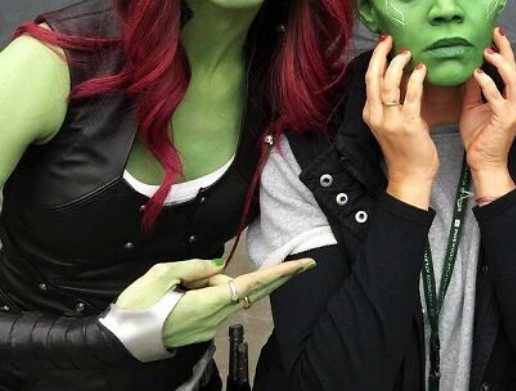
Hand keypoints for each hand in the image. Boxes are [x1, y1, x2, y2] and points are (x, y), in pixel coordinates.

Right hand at [114, 256, 313, 348]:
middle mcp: (214, 317)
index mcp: (206, 302)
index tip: (302, 265)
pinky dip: (207, 294)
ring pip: (226, 295)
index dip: (279, 273)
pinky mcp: (202, 330)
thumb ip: (192, 266)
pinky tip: (181, 296)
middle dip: (274, 278)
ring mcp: (209, 327)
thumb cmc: (137, 308)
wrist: (120, 342)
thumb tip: (214, 266)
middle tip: (299, 265)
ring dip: (214, 284)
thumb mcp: (159, 276)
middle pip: (247, 291)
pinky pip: (215, 304)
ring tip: (178, 288)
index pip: (252, 285)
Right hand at [362, 35, 437, 208]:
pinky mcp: (409, 126)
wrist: (410, 177)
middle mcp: (377, 116)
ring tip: (408, 52)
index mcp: (371, 114)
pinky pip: (411, 97)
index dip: (376, 59)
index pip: (369, 80)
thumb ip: (393, 103)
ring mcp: (391, 121)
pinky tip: (422, 69)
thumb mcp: (392, 124)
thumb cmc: (405, 150)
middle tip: (391, 40)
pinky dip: (416, 80)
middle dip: (381, 55)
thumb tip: (402, 76)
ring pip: (389, 84)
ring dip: (398, 64)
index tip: (384, 43)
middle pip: (374, 77)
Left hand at [459, 28, 515, 197]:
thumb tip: (467, 68)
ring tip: (487, 50)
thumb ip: (474, 88)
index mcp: (512, 98)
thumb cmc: (480, 137)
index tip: (493, 34)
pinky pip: (497, 97)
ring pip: (511, 79)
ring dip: (499, 62)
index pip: (509, 69)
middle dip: (505, 48)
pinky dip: (487, 83)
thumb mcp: (473, 107)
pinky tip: (477, 73)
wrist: (484, 162)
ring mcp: (514, 110)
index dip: (503, 50)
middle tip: (494, 32)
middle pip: (514, 68)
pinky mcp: (506, 118)